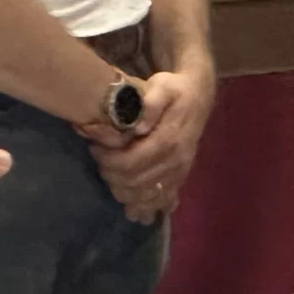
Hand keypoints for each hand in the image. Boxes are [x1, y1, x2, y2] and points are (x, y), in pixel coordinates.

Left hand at [85, 68, 213, 225]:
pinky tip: (134, 207)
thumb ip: (151, 102)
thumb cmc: (175, 90)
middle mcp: (176, 160)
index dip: (107, 161)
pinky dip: (145, 206)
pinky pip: (161, 200)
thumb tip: (138, 126)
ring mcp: (179, 170)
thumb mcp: (162, 85)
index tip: (95, 148)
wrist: (199, 95)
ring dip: (121, 191)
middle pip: (133, 183)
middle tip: (99, 158)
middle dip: (109, 174)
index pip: (130, 164)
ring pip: (143, 195)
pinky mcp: (180, 176)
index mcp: (169, 140)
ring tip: (111, 174)